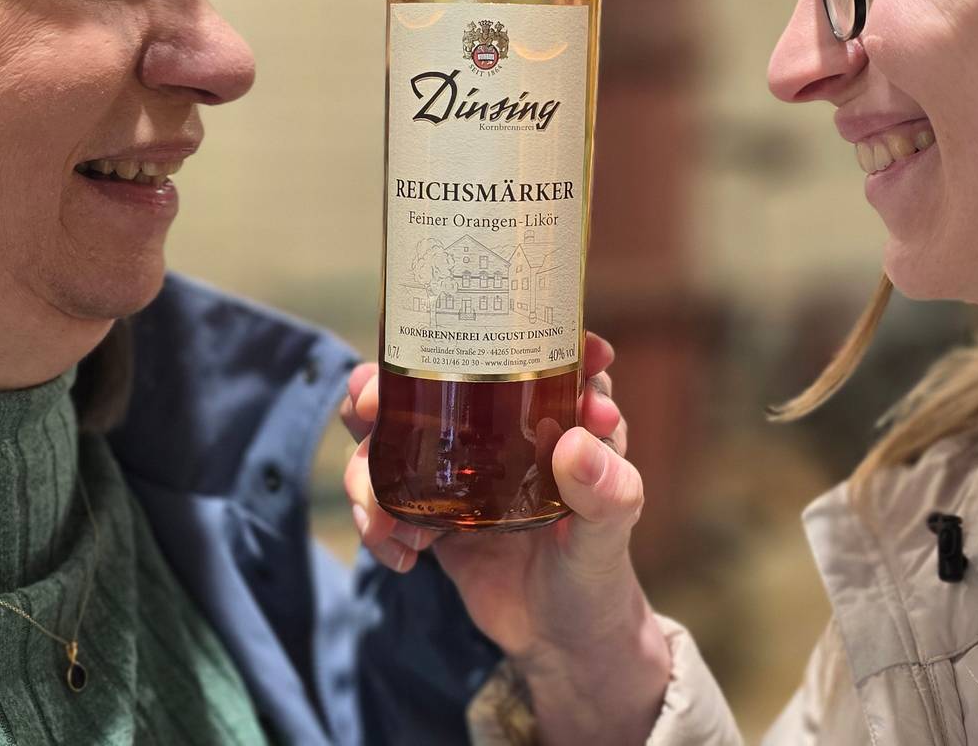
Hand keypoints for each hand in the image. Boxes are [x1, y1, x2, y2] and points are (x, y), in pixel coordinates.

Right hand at [341, 335, 670, 744]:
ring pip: (396, 433)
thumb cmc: (597, 575)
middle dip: (388, 384)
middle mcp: (503, 428)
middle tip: (368, 401)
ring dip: (367, 461)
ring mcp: (461, 466)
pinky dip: (376, 519)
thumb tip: (575, 443)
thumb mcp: (610, 532)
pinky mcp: (433, 508)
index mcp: (557, 415)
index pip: (532, 351)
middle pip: (436, 381)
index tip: (484, 341)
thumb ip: (604, 493)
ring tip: (375, 510)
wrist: (561, 644)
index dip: (508, 333)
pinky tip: (397, 553)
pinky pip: (386, 496)